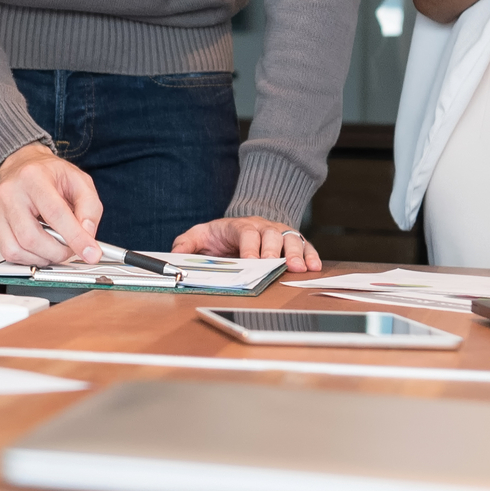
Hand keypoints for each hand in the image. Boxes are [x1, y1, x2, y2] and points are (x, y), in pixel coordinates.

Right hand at [0, 143, 102, 264]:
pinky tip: (39, 248)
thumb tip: (87, 236)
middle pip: (32, 237)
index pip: (55, 213)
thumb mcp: (79, 181)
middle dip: (58, 252)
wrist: (19, 165)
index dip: (75, 237)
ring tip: (54, 247)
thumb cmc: (49, 174)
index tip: (91, 253)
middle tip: (71, 249)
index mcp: (33, 177)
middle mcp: (9, 193)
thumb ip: (89, 208)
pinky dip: (28, 258)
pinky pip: (8, 253)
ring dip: (43, 258)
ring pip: (17, 250)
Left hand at [173, 214, 321, 273]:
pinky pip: (305, 245)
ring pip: (291, 238)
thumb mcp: (200, 235)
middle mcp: (263, 227)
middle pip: (272, 235)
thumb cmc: (221, 234)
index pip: (247, 234)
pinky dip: (311, 255)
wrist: (244, 222)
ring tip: (300, 268)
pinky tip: (314, 266)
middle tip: (277, 266)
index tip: (251, 261)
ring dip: (296, 253)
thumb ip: (186, 243)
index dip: (250, 247)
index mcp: (241, 226)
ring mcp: (279, 233)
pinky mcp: (292, 241)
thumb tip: (174, 255)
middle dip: (275, 252)